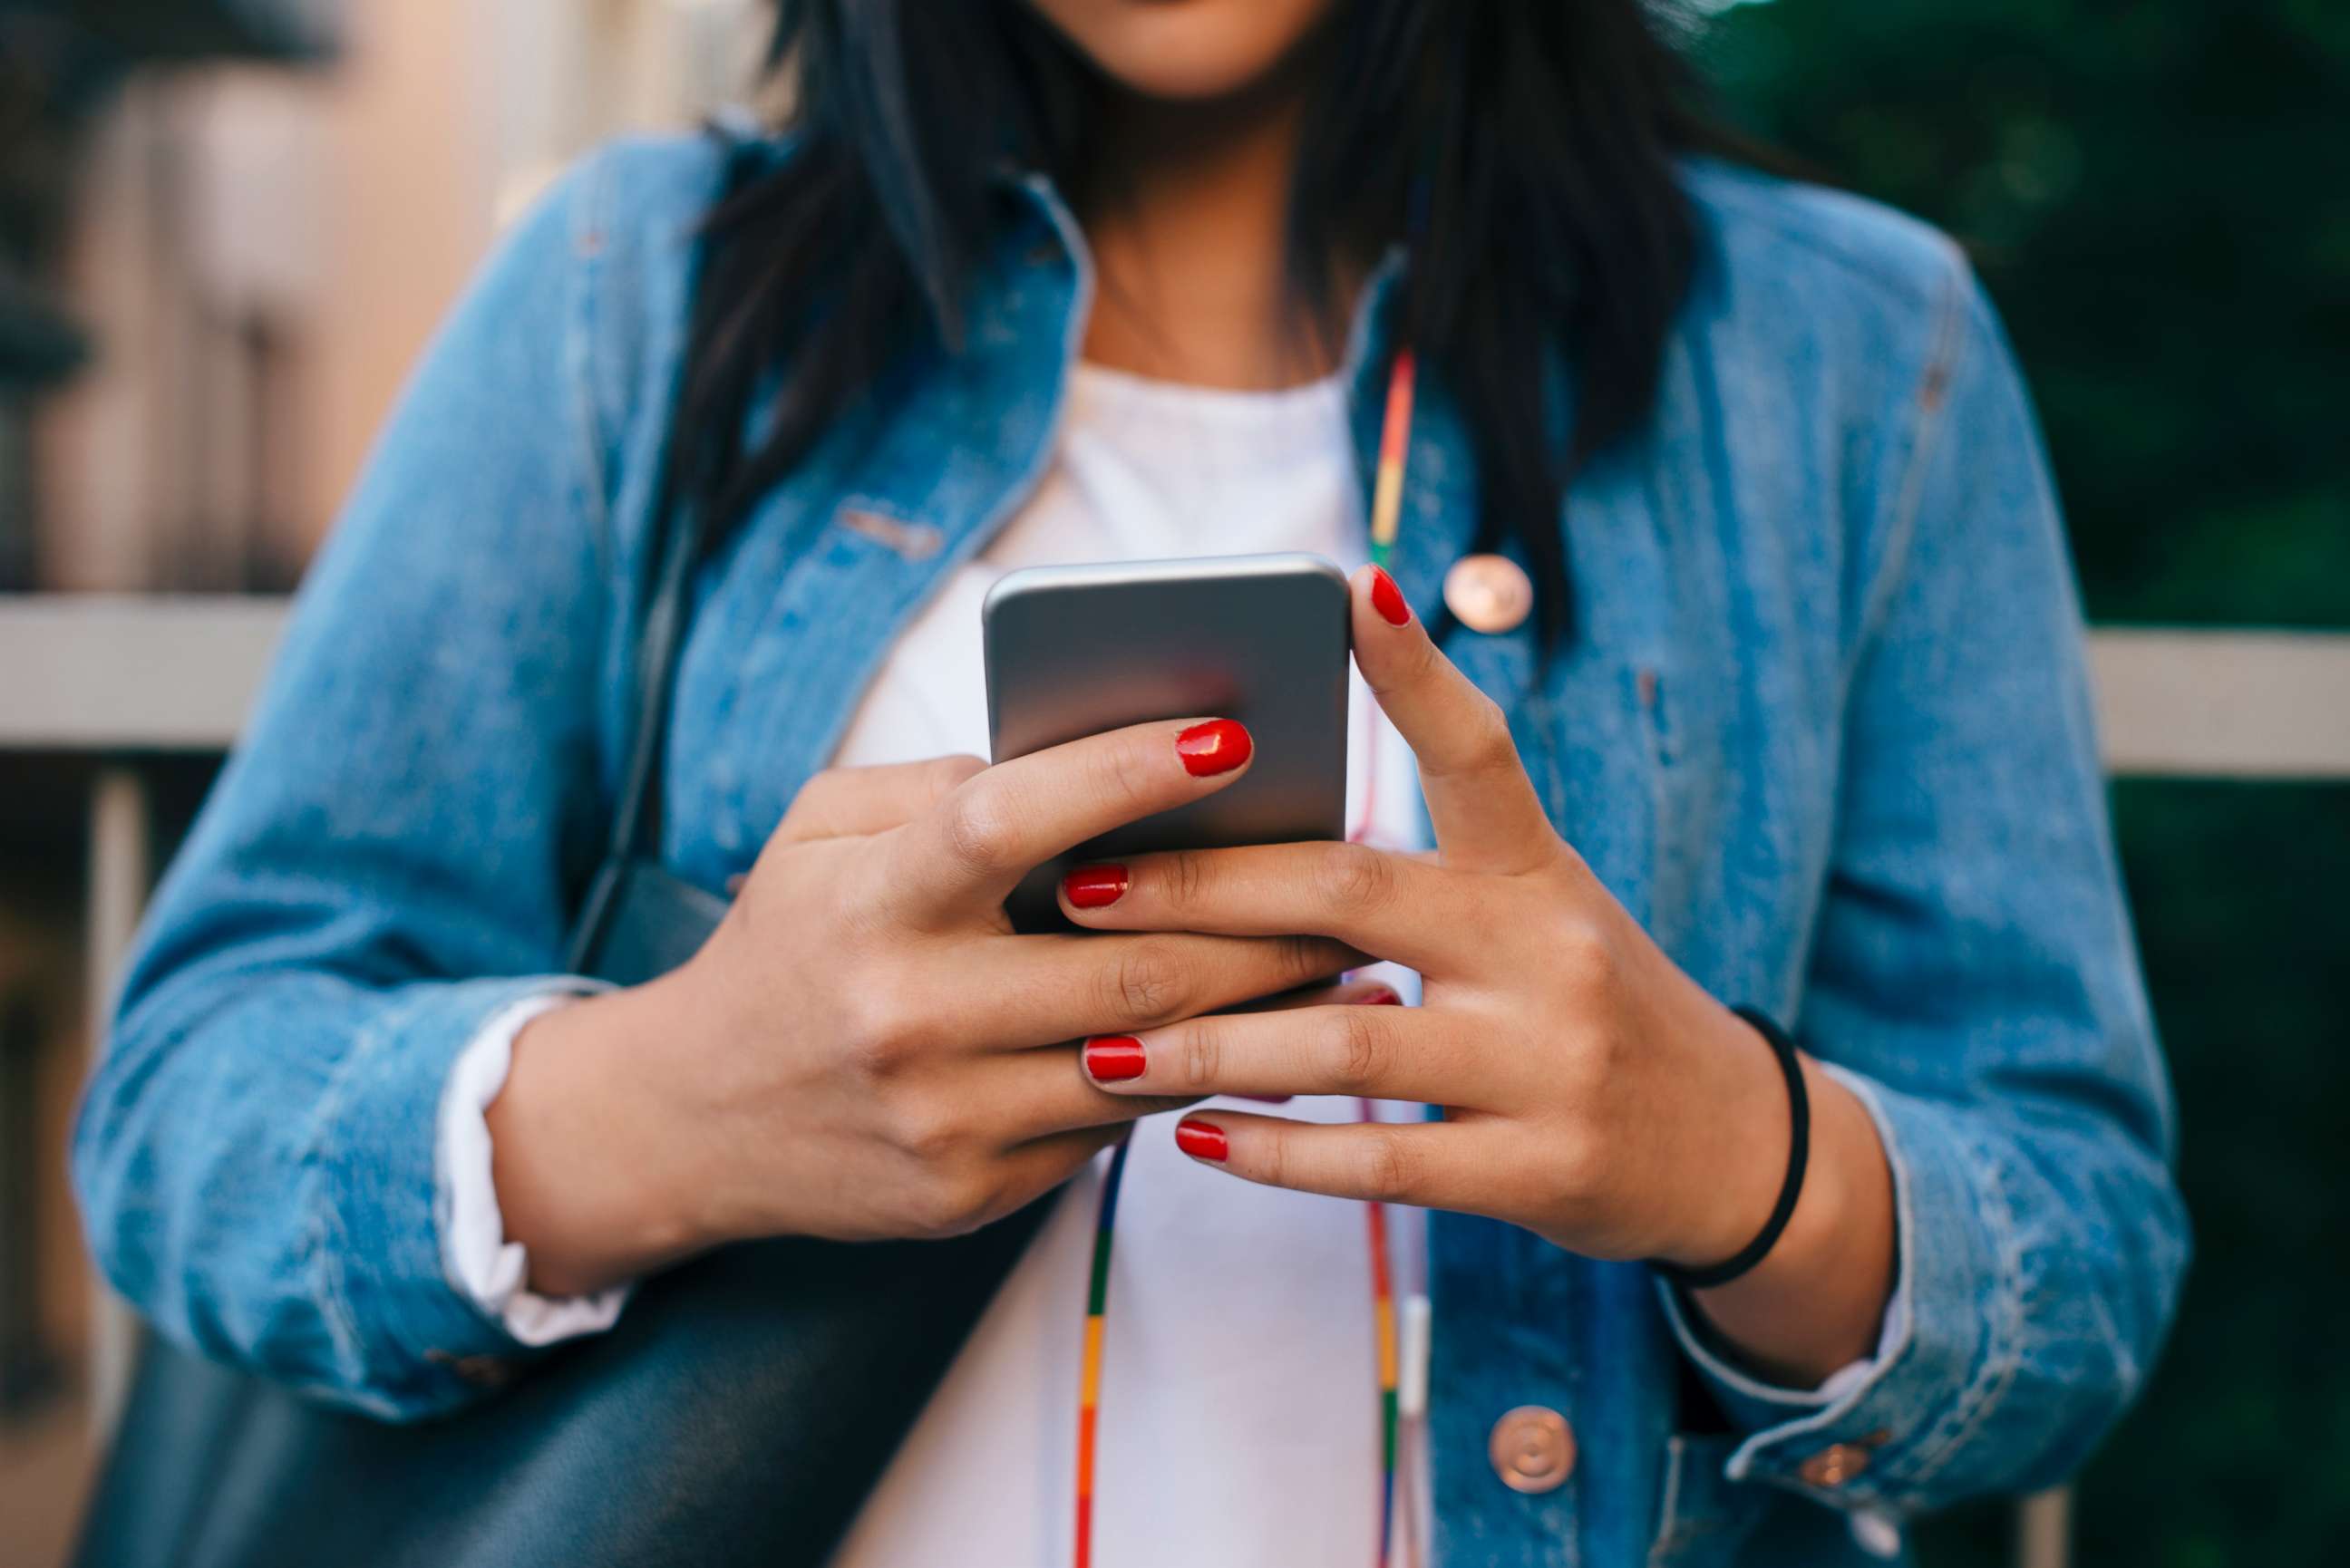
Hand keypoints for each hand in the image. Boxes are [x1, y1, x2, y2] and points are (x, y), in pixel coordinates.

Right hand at [488, 719, 1356, 1296]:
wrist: (692, 1119)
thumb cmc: (792, 940)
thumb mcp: (825, 833)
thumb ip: (943, 788)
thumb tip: (1094, 760)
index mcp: (868, 900)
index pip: (1009, 821)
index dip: (1125, 772)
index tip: (1235, 732)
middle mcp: (904, 1014)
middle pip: (1126, 966)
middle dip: (1261, 923)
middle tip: (1355, 876)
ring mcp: (941, 1117)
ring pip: (1143, 1058)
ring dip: (1264, 1013)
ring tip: (1350, 962)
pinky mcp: (969, 1192)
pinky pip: (1113, 1126)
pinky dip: (1193, 1074)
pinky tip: (1262, 1040)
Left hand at [1064, 566, 1896, 1385]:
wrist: (1733, 1147)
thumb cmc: (1588, 1004)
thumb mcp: (1538, 912)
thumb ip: (1421, 876)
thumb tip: (1244, 831)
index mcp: (1540, 869)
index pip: (1477, 749)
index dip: (1413, 671)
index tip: (1344, 588)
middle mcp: (1551, 950)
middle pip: (1352, 893)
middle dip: (1204, 889)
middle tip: (1084, 885)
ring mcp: (1550, 1064)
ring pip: (1348, 1041)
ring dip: (1210, 1043)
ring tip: (1102, 1044)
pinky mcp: (1540, 1171)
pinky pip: (1381, 1159)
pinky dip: (1276, 1151)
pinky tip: (1191, 1137)